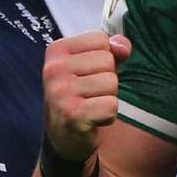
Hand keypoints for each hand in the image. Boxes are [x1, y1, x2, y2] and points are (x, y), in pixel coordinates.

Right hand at [42, 31, 131, 160]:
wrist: (63, 136)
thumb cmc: (81, 94)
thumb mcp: (92, 65)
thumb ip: (111, 49)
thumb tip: (124, 46)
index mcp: (56, 50)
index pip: (100, 39)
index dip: (104, 57)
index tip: (89, 73)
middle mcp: (53, 69)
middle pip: (108, 60)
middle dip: (107, 79)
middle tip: (90, 93)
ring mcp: (60, 92)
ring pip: (112, 82)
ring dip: (108, 97)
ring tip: (91, 105)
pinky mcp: (72, 114)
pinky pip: (111, 106)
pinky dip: (108, 115)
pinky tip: (93, 119)